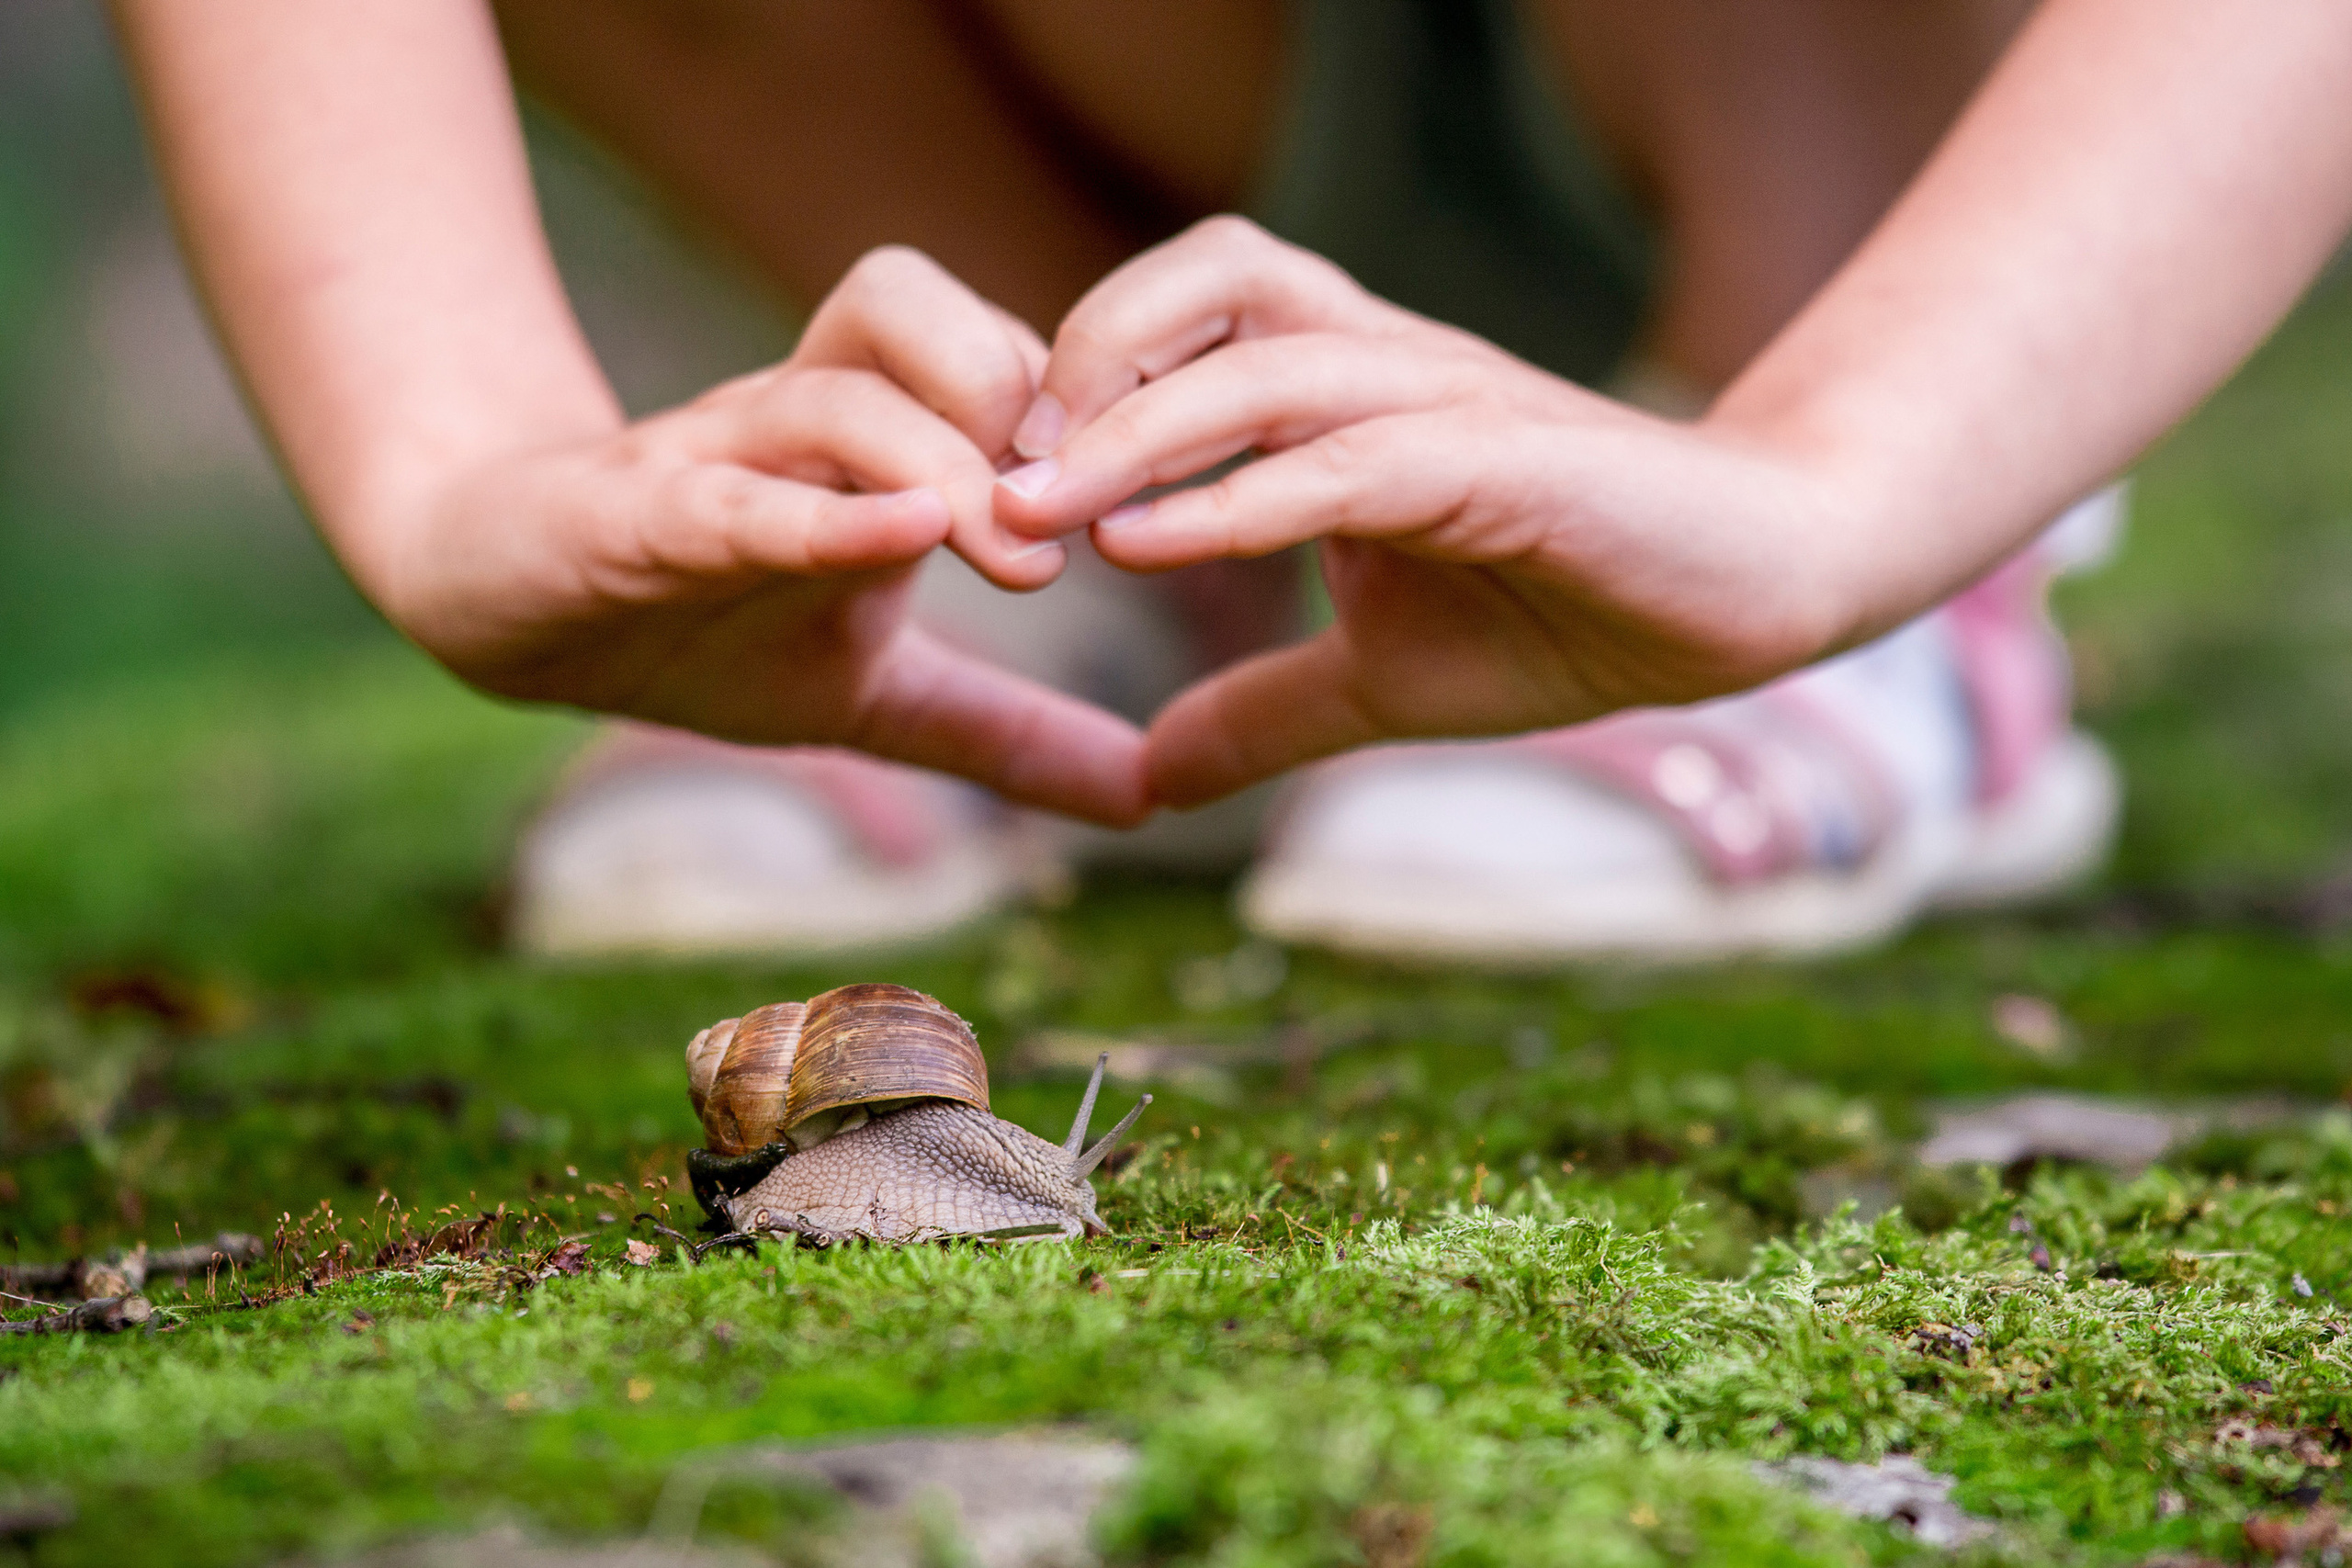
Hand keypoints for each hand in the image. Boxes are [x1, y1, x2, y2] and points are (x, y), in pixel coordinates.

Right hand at [374, 248, 1147, 824]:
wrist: (500, 607)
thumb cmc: (698, 630)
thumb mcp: (875, 694)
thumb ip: (1006, 733)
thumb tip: (1151, 797)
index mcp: (874, 450)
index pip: (992, 349)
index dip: (1086, 401)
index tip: (1161, 497)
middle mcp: (801, 428)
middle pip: (918, 313)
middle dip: (1023, 406)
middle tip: (1085, 526)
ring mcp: (716, 461)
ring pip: (837, 394)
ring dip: (941, 462)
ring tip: (1018, 559)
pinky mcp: (637, 517)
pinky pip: (733, 492)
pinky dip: (822, 512)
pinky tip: (905, 539)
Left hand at [993, 217, 1859, 808]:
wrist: (1750, 598)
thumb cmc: (1570, 615)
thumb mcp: (1381, 683)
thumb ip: (1264, 712)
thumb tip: (1147, 780)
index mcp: (1350, 397)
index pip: (1194, 319)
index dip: (1083, 378)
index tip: (988, 480)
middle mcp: (1390, 368)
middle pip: (1218, 275)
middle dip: (1089, 354)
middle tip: (993, 470)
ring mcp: (1450, 403)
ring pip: (1269, 357)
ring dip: (1135, 427)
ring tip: (1034, 509)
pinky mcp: (1506, 460)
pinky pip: (1348, 458)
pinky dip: (1239, 496)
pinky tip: (1151, 551)